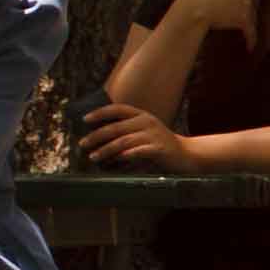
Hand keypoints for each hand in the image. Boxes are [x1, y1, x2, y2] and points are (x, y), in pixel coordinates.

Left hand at [80, 103, 195, 171]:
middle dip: (96, 136)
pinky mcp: (159, 149)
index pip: (117, 109)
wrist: (187, 154)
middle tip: (83, 144)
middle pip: (116, 128)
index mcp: (141, 115)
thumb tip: (97, 137)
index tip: (85, 120)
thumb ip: (125, 131)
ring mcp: (154, 135)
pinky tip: (115, 160)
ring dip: (105, 149)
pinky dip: (124, 156)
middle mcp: (147, 122)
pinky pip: (138, 152)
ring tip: (93, 157)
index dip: (100, 113)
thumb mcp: (144, 131)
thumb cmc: (159, 144)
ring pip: (123, 141)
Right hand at [174, 0, 257, 50]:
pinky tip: (249, 47)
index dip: (242, 0)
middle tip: (243, 22)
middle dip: (249, 12)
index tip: (239, 8)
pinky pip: (251, 31)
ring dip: (249, 27)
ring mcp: (246, 4)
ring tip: (246, 36)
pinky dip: (251, 40)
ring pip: (252, 18)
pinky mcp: (244, 19)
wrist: (194, 6)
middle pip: (253, 3)